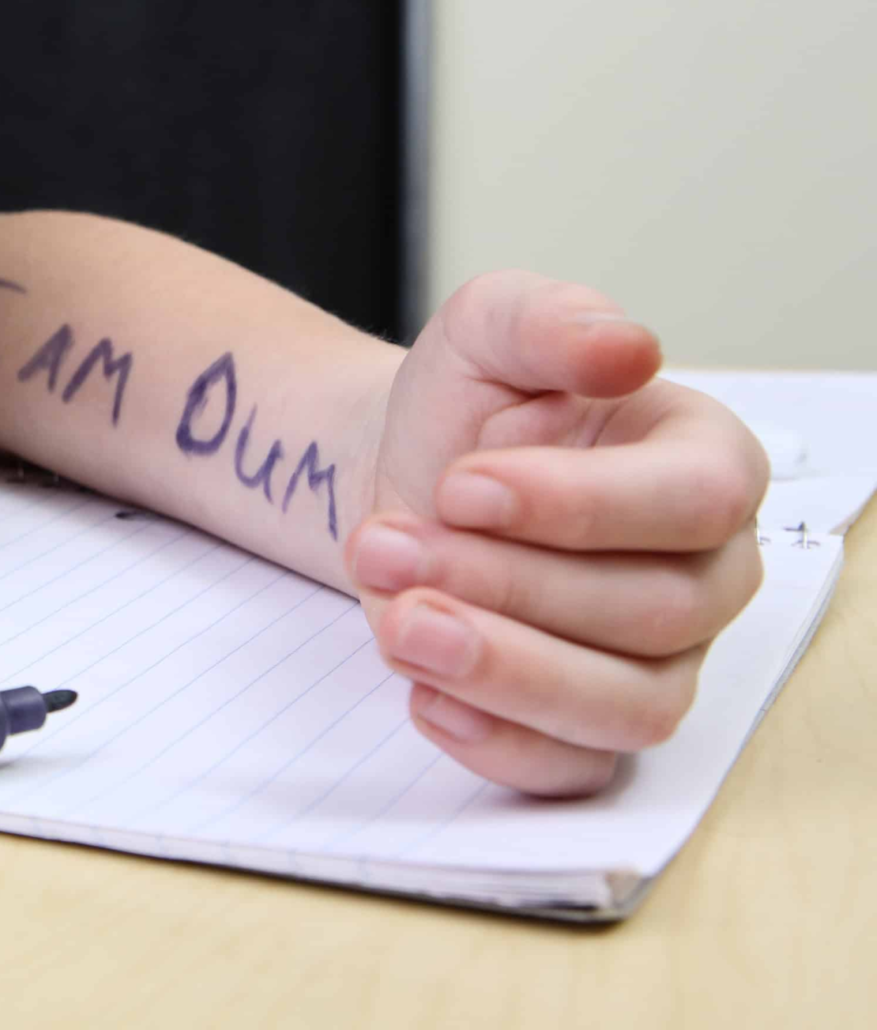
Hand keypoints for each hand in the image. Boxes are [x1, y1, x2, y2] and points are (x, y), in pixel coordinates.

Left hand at [347, 271, 768, 793]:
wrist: (404, 475)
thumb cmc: (468, 405)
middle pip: (653, 612)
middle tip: (386, 546)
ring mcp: (659, 660)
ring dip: (502, 669)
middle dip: (505, 583)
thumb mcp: (488, 330)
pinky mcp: (591, 728)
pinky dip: (498, 744)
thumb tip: (627, 348)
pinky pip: (575, 769)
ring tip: (396, 622)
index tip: (462, 484)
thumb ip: (551, 322)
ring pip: (626, 707)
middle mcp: (705, 573)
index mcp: (707, 464)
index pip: (697, 502)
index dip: (581, 504)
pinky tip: (423, 692)